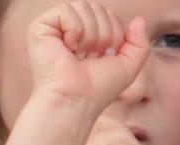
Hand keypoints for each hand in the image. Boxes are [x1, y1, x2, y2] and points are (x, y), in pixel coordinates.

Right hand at [28, 1, 149, 114]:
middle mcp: (71, 29)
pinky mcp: (40, 27)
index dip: (114, 36)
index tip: (103, 59)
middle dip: (103, 35)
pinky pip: (67, 10)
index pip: (109, 15)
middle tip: (91, 58)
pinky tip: (68, 48)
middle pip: (98, 8)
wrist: (76, 101)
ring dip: (90, 36)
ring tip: (79, 55)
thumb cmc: (98, 89)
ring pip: (84, 6)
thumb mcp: (128, 67)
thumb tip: (139, 19)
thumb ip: (140, 44)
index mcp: (88, 35)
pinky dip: (74, 30)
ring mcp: (55, 27)